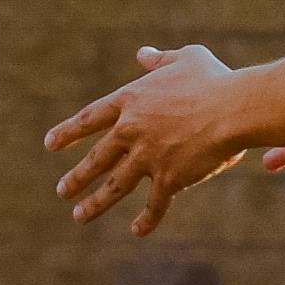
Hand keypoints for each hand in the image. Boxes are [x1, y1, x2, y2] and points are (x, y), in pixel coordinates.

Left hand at [44, 47, 245, 235]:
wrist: (233, 109)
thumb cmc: (214, 80)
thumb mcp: (185, 58)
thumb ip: (160, 59)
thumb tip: (143, 53)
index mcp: (131, 100)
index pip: (90, 118)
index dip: (68, 132)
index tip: (50, 144)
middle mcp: (132, 131)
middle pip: (97, 158)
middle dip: (77, 177)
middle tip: (62, 190)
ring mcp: (147, 157)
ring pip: (114, 186)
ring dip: (95, 204)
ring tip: (78, 215)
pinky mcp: (169, 178)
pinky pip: (155, 204)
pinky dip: (146, 220)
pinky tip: (137, 230)